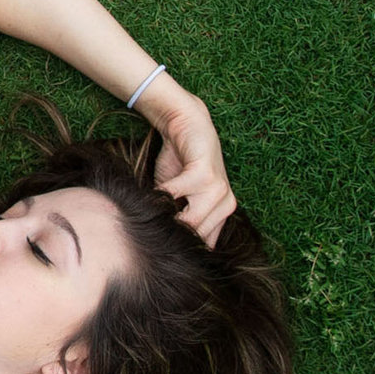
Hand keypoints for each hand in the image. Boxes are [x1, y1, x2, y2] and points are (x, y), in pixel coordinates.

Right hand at [142, 81, 234, 245]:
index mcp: (222, 213)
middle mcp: (226, 204)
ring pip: (190, 222)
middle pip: (196, 237)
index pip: (203, 245)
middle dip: (172, 237)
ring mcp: (219, 191)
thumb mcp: (176, 197)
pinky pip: (177, 197)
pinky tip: (151, 194)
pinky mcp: (206, 176)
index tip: (160, 249)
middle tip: (149, 234)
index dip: (181, 248)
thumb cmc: (178, 163)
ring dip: (166, 219)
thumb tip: (158, 245)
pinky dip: (160, 198)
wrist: (186, 124)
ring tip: (147, 216)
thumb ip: (174, 218)